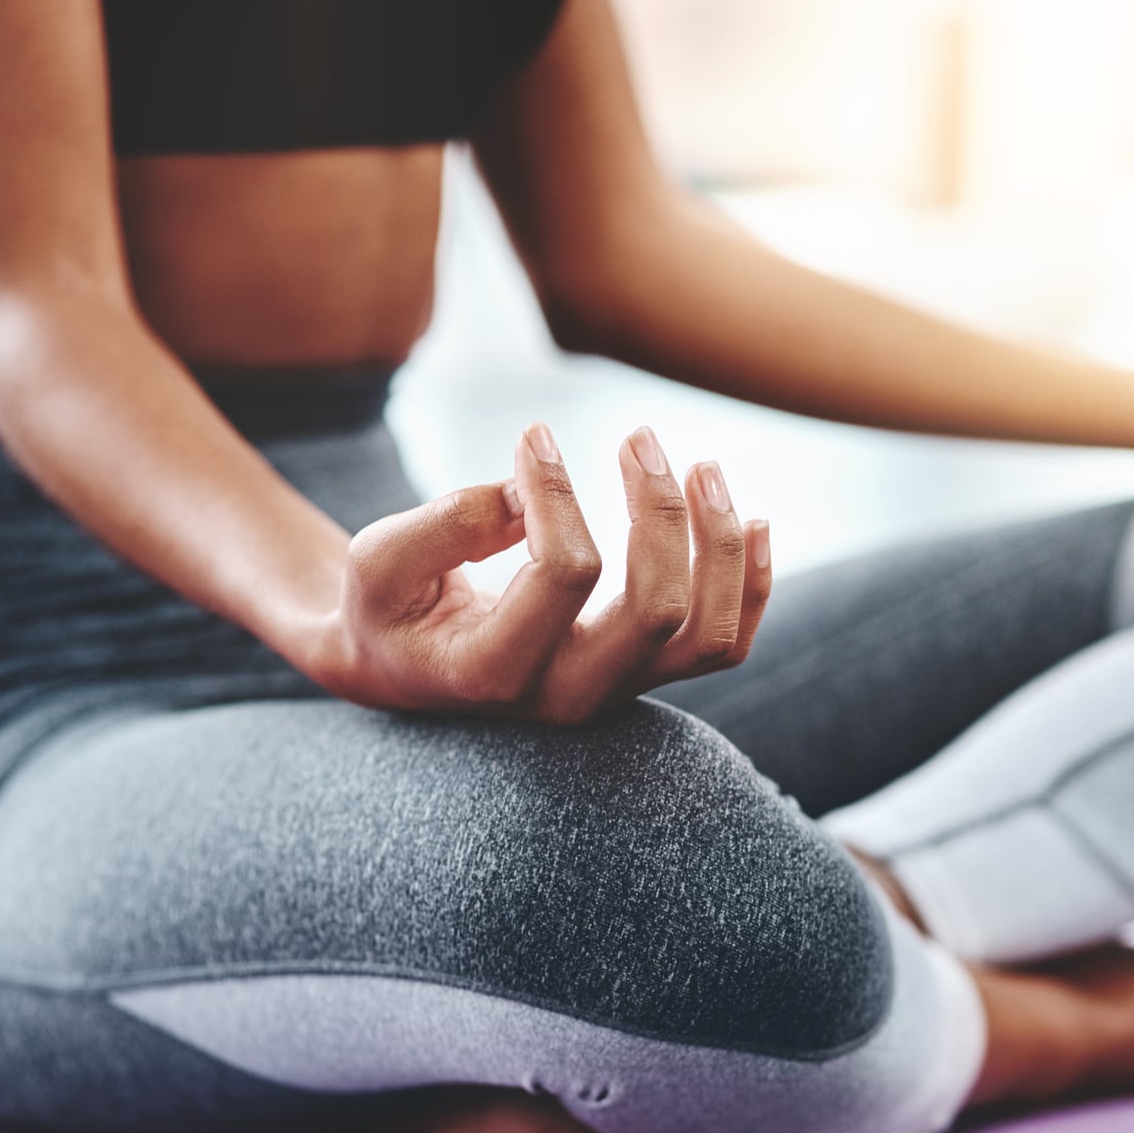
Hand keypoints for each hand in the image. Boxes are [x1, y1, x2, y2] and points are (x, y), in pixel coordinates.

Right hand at [311, 422, 770, 722]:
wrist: (403, 665)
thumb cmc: (389, 605)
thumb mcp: (380, 561)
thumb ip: (444, 523)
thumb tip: (529, 490)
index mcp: (495, 671)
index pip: (566, 574)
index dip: (559, 492)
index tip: (534, 437)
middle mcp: (565, 695)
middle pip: (658, 613)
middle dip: (660, 514)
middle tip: (638, 437)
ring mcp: (613, 691)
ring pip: (708, 635)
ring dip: (719, 546)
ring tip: (703, 466)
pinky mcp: (640, 674)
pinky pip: (724, 645)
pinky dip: (750, 586)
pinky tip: (753, 520)